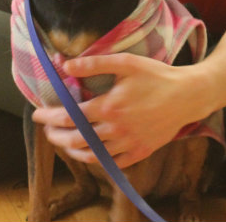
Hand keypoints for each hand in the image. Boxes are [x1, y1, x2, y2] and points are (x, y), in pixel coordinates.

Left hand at [31, 53, 204, 167]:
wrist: (188, 96)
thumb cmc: (156, 76)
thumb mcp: (126, 62)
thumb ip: (94, 63)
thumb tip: (66, 65)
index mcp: (109, 107)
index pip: (69, 116)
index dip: (49, 117)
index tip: (37, 114)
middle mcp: (116, 130)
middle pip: (76, 140)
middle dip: (55, 136)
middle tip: (47, 130)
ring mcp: (128, 144)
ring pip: (92, 155)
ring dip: (72, 150)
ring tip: (63, 142)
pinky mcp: (140, 153)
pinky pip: (112, 163)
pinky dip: (96, 160)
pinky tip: (89, 152)